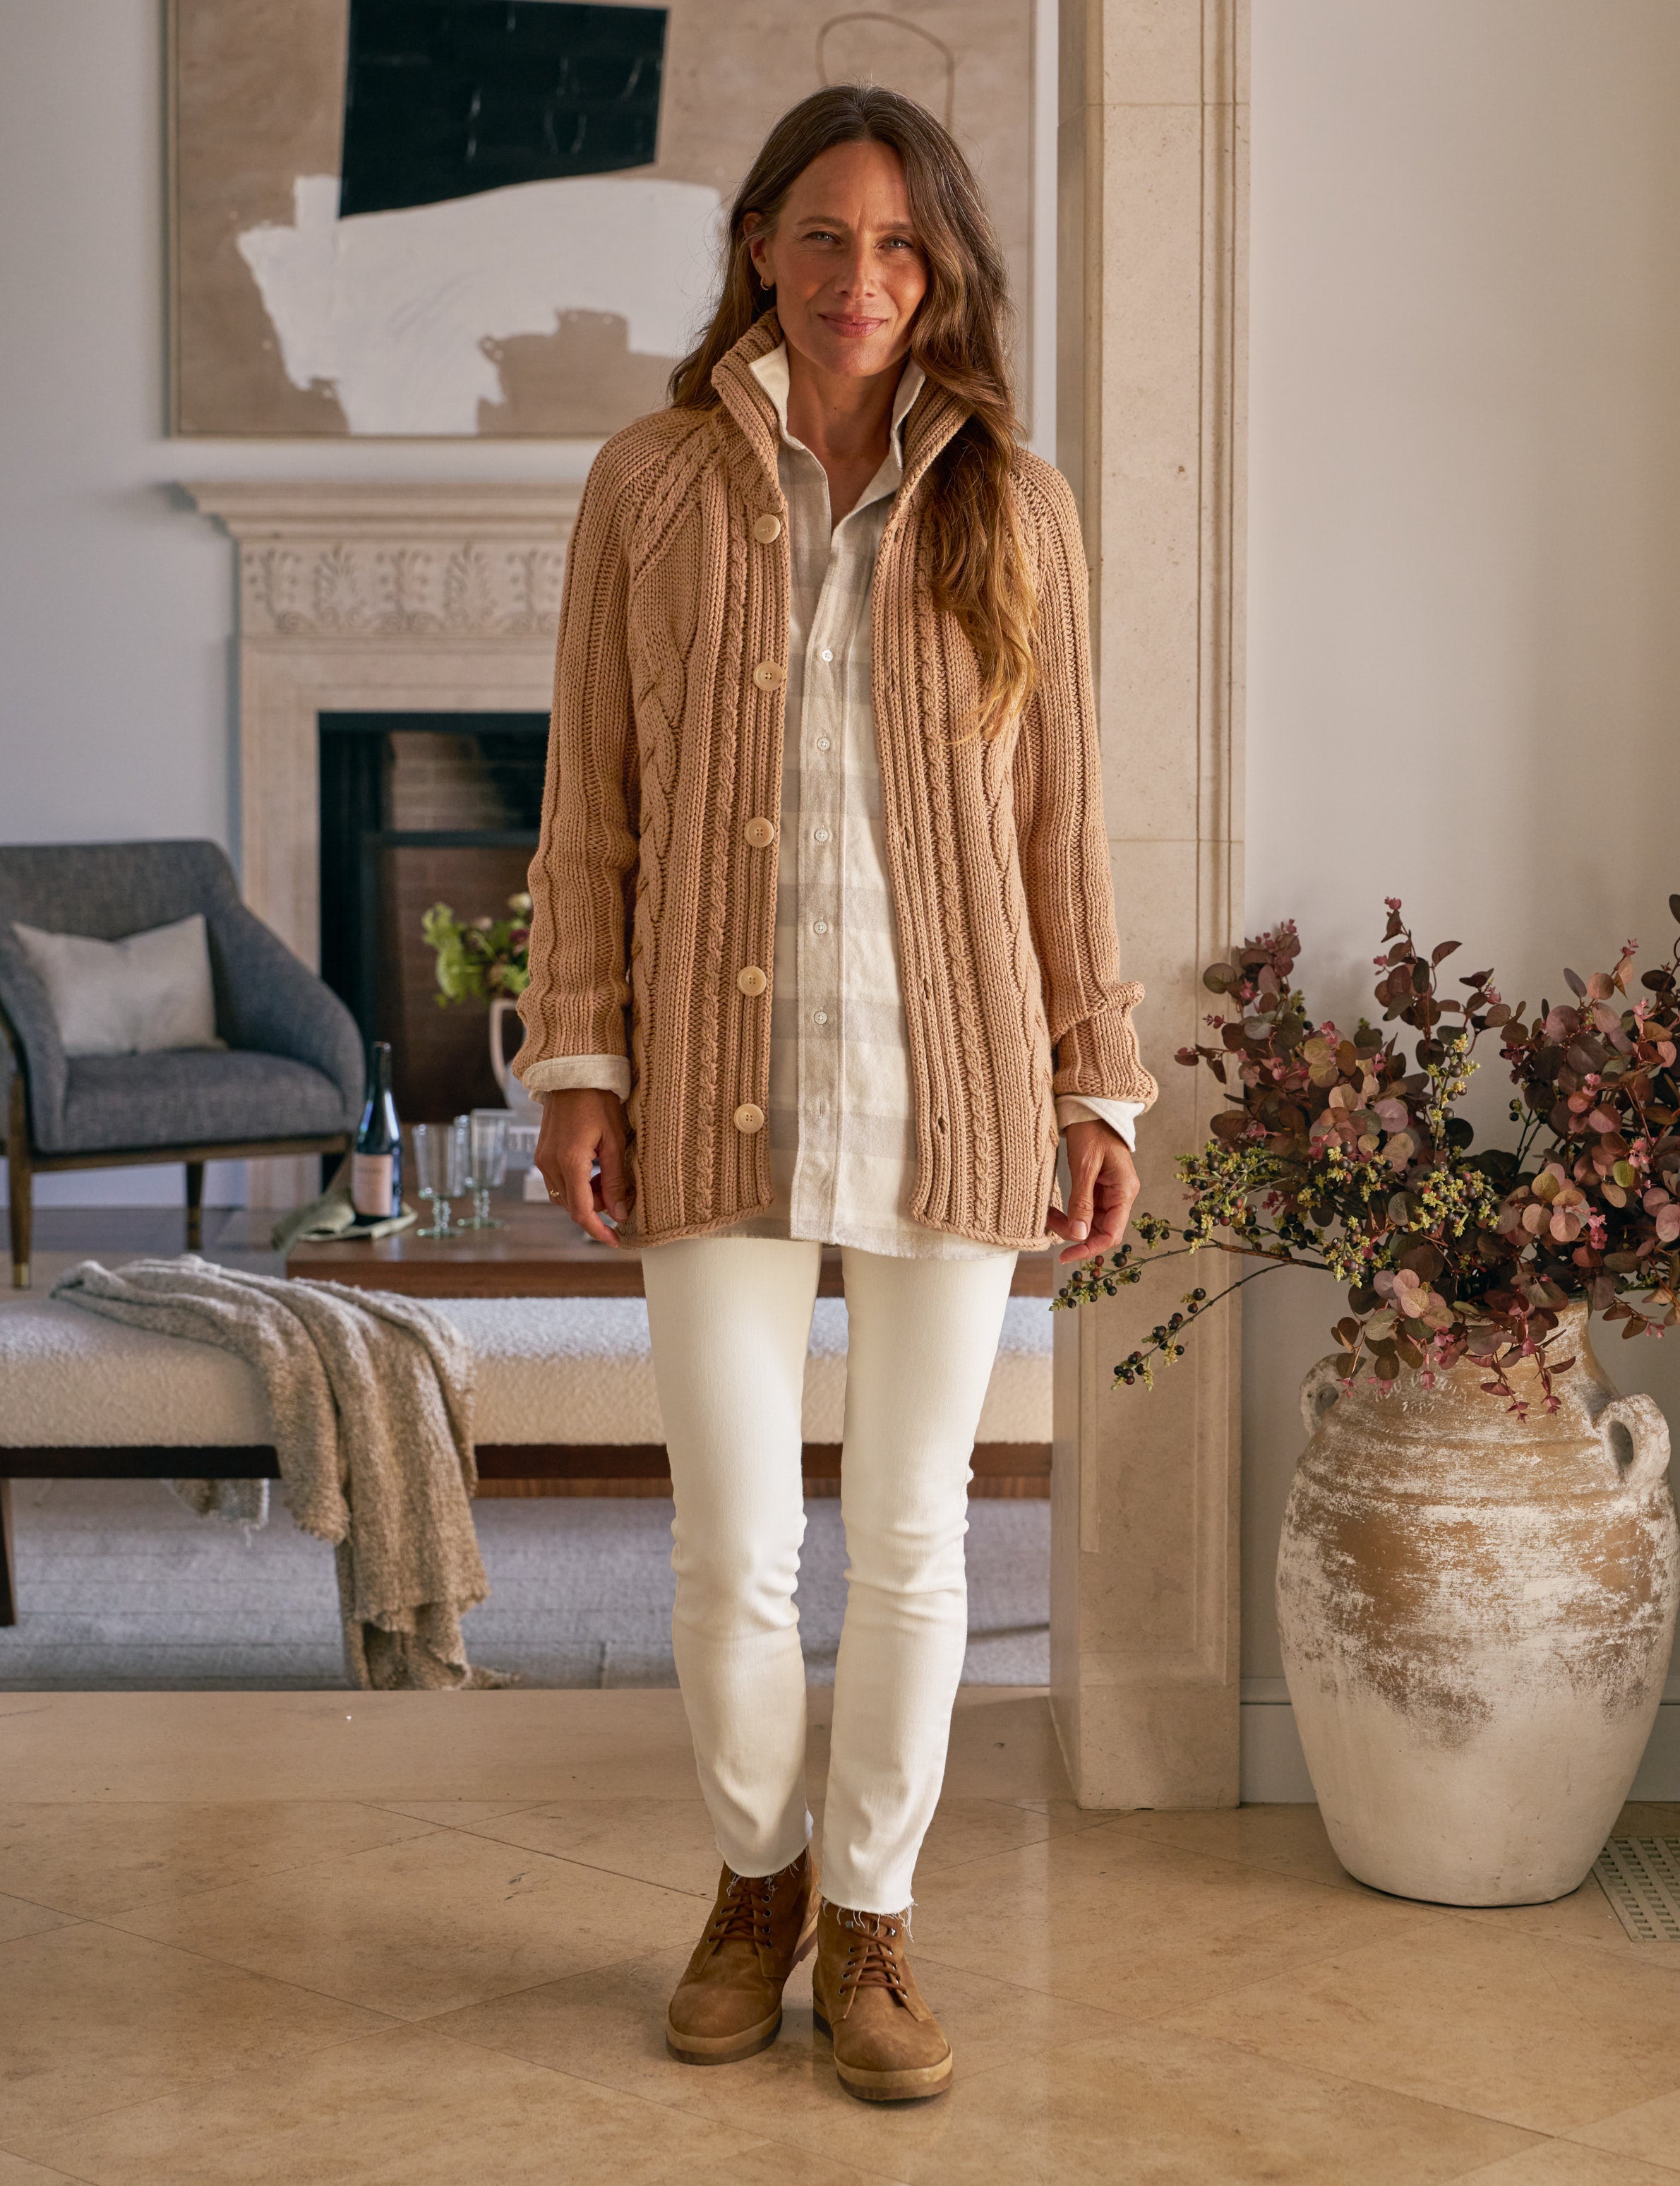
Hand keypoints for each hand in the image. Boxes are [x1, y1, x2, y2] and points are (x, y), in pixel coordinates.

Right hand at [533, 1088, 632, 1247]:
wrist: (573, 1074)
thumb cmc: (598, 1101)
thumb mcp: (615, 1141)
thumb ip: (616, 1180)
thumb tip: (620, 1213)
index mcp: (570, 1161)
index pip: (581, 1211)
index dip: (598, 1230)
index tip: (615, 1240)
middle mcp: (550, 1163)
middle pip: (572, 1206)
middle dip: (597, 1210)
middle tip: (621, 1198)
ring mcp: (542, 1158)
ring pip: (563, 1196)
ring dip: (586, 1197)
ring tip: (608, 1181)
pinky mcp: (541, 1153)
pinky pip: (557, 1182)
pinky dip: (576, 1185)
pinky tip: (593, 1171)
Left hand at [1045, 1119, 1138, 1263]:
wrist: (1092, 1107)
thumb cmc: (1092, 1131)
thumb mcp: (1084, 1167)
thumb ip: (1081, 1202)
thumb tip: (1079, 1235)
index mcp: (1124, 1191)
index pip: (1111, 1234)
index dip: (1089, 1248)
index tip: (1065, 1255)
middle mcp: (1121, 1195)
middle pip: (1100, 1230)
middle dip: (1074, 1233)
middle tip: (1048, 1225)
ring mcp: (1110, 1192)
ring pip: (1090, 1221)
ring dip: (1069, 1223)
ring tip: (1047, 1214)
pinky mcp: (1099, 1187)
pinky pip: (1086, 1208)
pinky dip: (1070, 1212)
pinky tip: (1054, 1209)